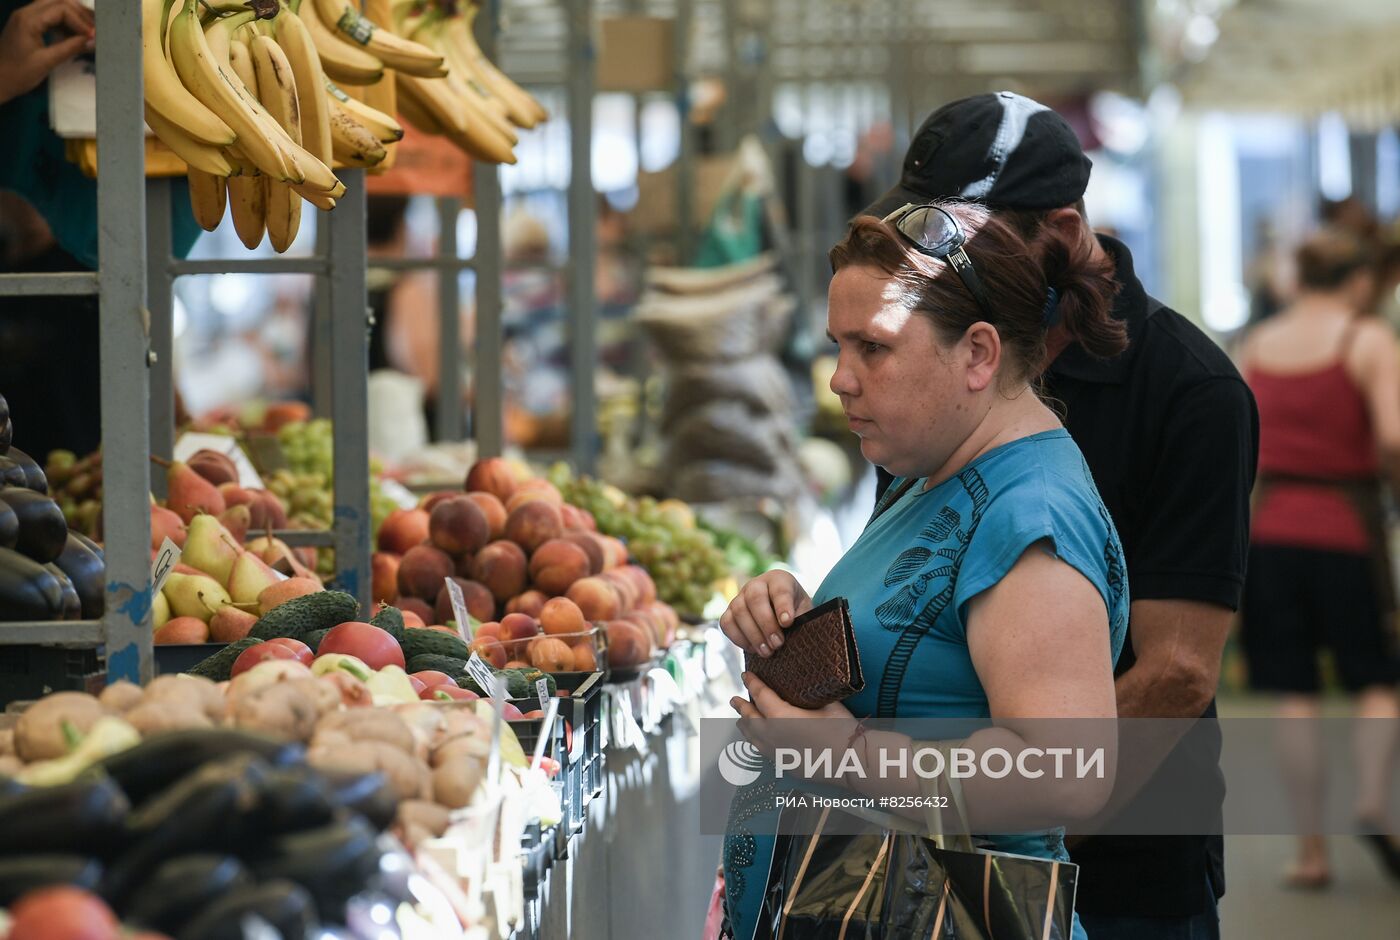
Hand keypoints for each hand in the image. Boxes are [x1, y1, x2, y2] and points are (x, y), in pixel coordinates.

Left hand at [0, 0, 93, 104]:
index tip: (93, 37)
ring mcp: (25, 17)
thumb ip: (70, 48)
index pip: (62, 9)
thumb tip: (92, 41)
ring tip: (88, 30)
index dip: (80, 21)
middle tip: (94, 29)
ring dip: (72, 15)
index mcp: (29, 20)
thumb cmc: (19, 74)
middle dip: (79, 13)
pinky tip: (73, 33)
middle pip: (58, 1)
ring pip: (53, 5)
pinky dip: (63, 21)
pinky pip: (48, 14)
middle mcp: (26, 12)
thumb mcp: (47, 62)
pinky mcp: (27, 24)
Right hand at [717, 569, 811, 657]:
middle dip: (766, 624)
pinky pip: (726, 624)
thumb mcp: (805, 612)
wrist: (783, 618)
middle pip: (755, 598)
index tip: (788, 623)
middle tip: (778, 644)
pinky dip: (739, 639)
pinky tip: (754, 649)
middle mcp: (756, 584)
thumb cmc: (796, 613)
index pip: (779, 589)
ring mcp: (739, 597)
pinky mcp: (729, 613)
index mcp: (779, 579)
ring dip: (753, 634)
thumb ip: (801, 619)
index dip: (782, 606)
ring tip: (767, 652)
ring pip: (738, 611)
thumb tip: (792, 632)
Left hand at [730, 672, 856, 760]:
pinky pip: (763, 751)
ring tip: (741, 720)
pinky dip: (756, 741)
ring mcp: (776, 753)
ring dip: (745, 726)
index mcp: (780, 716)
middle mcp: (772, 736)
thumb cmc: (841, 729)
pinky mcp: (784, 765)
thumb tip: (803, 686)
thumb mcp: (825, 703)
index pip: (760, 696)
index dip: (752, 684)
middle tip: (734, 699)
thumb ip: (808, 695)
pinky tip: (759, 740)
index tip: (746, 675)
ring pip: (753, 738)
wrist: (851, 762)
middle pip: (750, 719)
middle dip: (741, 708)